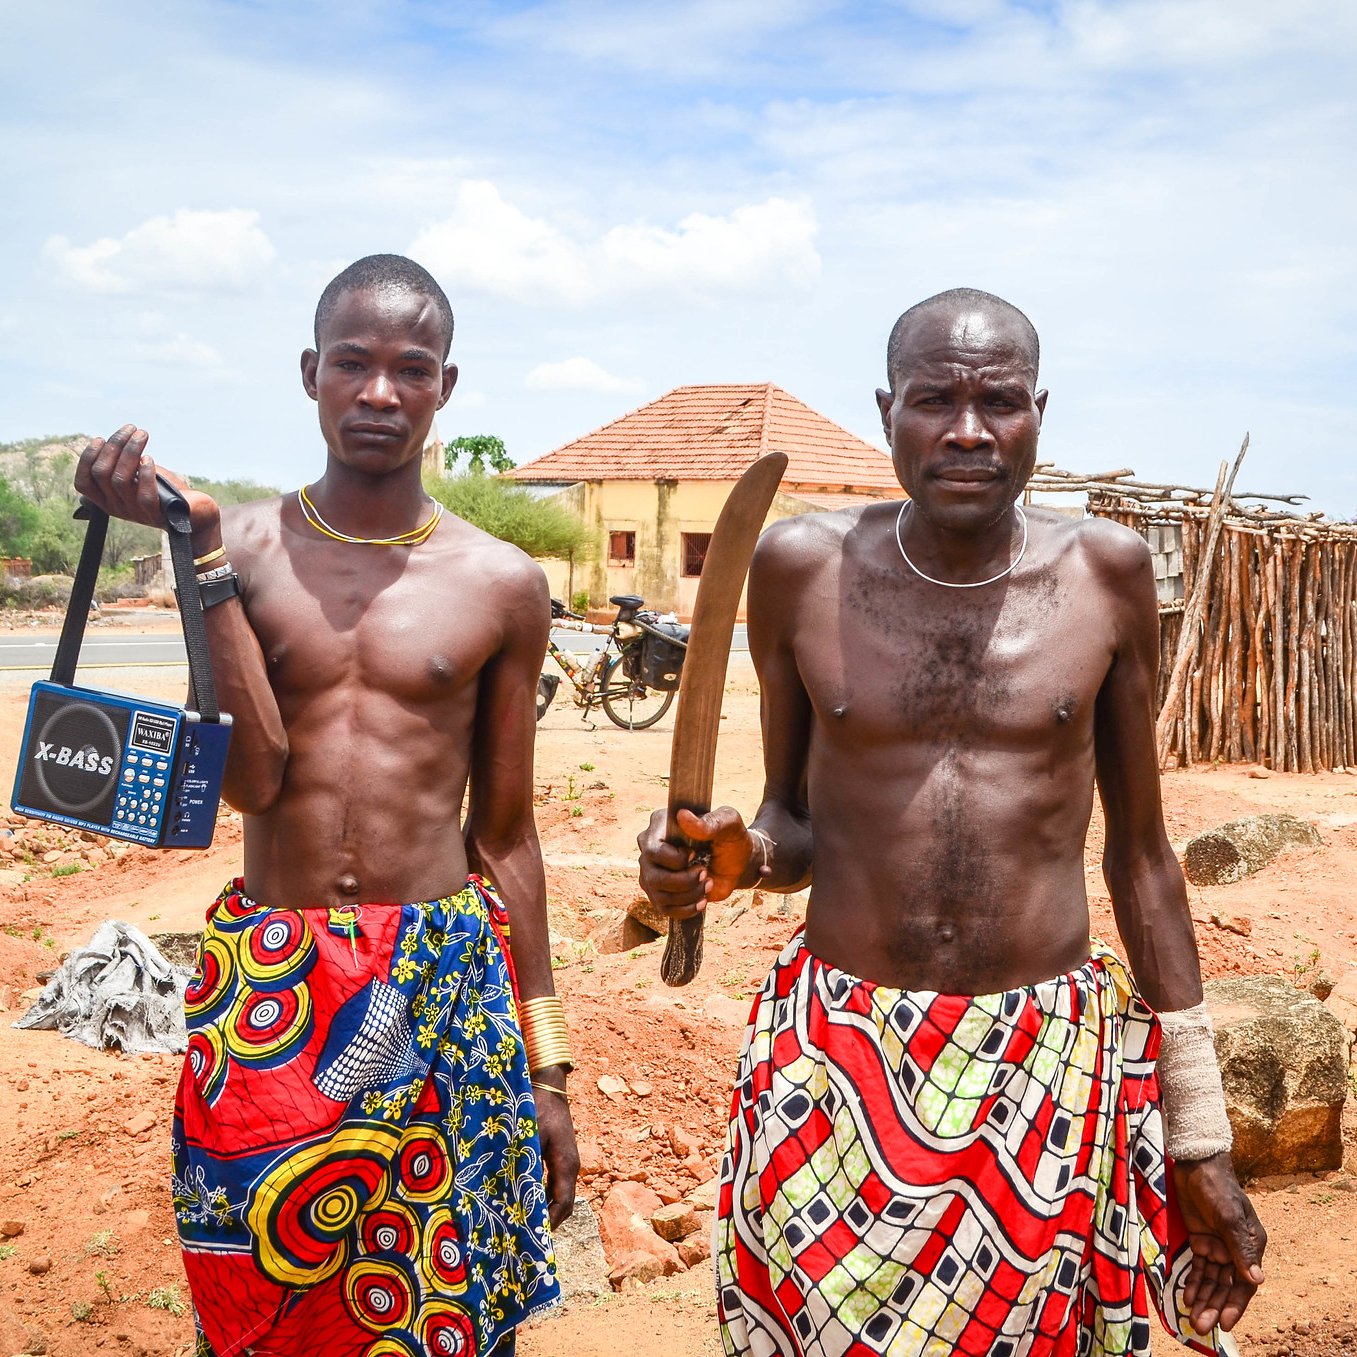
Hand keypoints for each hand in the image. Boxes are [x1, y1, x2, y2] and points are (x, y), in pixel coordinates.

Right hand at [74, 425, 220, 539]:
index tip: (100, 438)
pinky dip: (145, 474)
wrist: (194, 514)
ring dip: (130, 451)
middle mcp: (117, 508)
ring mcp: (136, 513)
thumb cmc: (164, 491)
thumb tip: (114, 442)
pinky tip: (149, 459)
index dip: (88, 458)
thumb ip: (123, 464)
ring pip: (120, 480)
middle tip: (131, 429)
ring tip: (142, 435)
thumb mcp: (138, 476)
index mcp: (107, 500)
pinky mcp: (157, 515)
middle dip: (115, 446)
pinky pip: (144, 496)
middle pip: (102, 474)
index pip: (83, 482)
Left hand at [532, 1074, 577, 1228]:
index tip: (534, 1236)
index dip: (550, 1222)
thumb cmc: (538, 1106)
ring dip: (545, 1209)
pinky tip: (525, 1200)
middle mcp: (569, 1166)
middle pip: (563, 1203)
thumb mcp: (530, 1132)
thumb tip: (515, 1185)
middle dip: (547, 1221)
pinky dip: (543, 1197)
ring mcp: (566, 1162)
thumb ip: (525, 1159)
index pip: (563, 1202)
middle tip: (525, 1236)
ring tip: (524, 1224)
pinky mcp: (558, 1156)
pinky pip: (553, 1184)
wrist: (548, 1085)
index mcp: (566, 1163)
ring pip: (559, 1195)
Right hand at [637, 805, 759, 917]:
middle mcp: (649, 849)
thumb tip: (682, 816)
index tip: (695, 853)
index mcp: (659, 825)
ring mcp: (651, 872)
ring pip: (660, 895)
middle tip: (705, 872)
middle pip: (654, 877)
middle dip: (685, 880)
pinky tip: (702, 898)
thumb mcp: (728, 823)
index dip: (675, 859)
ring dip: (690, 893)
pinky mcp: (659, 893)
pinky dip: (688, 908)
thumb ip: (709, 821)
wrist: (737, 863)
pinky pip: (665, 909)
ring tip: (707, 882)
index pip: (652, 849)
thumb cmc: (730, 837)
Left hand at [1172, 1151, 1265, 1333]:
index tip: (1225, 1324)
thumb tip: (1256, 1281)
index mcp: (1251, 1246)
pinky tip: (1186, 1297)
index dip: (1235, 1305)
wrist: (1195, 1163)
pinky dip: (1193, 1283)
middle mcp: (1236, 1250)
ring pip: (1212, 1280)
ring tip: (1192, 1318)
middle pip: (1226, 1286)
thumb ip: (1239, 1248)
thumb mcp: (1228, 1216)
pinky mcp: (1200, 1240)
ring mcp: (1217, 1246)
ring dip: (1203, 1299)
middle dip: (1214, 1307)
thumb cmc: (1217, 1188)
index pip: (1245, 1283)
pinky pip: (1198, 1268)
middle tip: (1200, 1326)